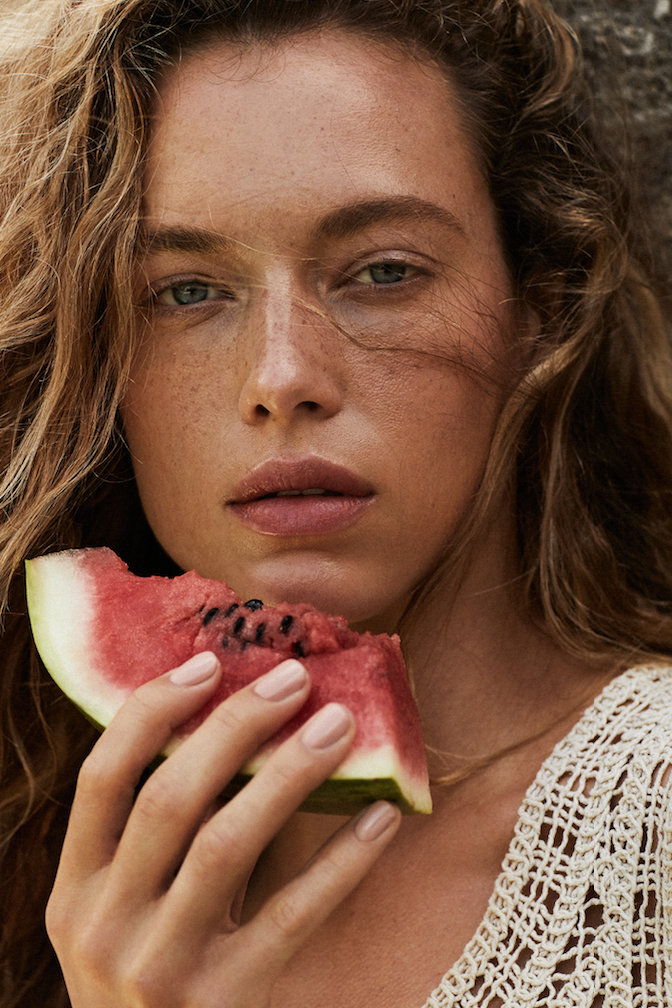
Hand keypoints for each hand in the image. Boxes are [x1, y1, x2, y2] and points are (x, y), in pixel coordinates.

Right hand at [46, 652, 400, 1006]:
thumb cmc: (150, 973)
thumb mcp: (123, 911)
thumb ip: (153, 839)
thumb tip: (229, 725)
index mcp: (75, 891)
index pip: (101, 777)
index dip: (153, 711)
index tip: (209, 663)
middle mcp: (105, 926)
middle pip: (170, 798)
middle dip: (233, 726)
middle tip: (292, 679)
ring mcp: (161, 968)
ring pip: (226, 845)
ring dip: (288, 774)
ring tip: (339, 723)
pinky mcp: (225, 1002)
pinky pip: (292, 917)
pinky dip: (340, 861)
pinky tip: (380, 816)